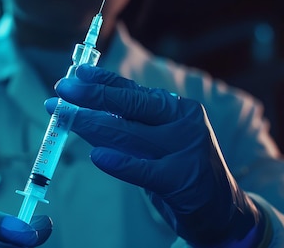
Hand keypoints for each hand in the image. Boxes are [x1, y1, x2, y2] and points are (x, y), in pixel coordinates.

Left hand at [45, 65, 263, 246]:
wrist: (223, 209)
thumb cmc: (181, 170)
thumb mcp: (159, 141)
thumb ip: (130, 126)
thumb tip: (86, 111)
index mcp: (178, 109)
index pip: (134, 91)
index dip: (102, 81)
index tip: (75, 75)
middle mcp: (184, 122)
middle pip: (130, 105)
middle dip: (91, 97)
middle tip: (61, 91)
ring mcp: (185, 149)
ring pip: (130, 133)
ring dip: (92, 125)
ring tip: (66, 118)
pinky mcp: (181, 178)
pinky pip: (143, 169)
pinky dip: (119, 162)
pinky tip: (97, 155)